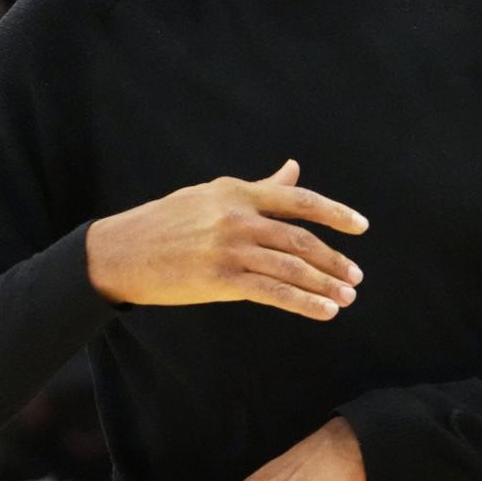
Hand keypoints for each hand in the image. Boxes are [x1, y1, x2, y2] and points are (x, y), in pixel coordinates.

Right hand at [85, 160, 367, 321]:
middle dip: (333, 260)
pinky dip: (303, 303)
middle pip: (300, 239)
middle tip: (356, 276)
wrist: (121, 251)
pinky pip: (272, 292)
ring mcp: (229, 248)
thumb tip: (293, 169)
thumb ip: (259, 187)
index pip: (298, 199)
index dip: (335, 213)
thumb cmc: (167, 221)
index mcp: (237, 191)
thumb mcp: (212, 194)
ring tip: (346, 297)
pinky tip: (324, 311)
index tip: (361, 227)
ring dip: (324, 284)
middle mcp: (237, 217)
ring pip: (290, 268)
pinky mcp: (220, 279)